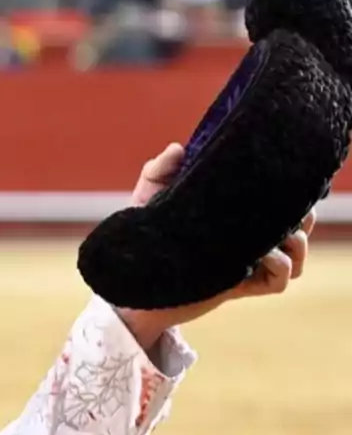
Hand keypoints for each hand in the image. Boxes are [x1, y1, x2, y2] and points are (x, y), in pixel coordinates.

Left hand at [116, 142, 315, 349]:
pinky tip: (260, 254)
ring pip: (298, 252)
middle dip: (302, 213)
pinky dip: (280, 265)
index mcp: (237, 212)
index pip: (281, 199)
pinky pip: (280, 279)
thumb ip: (161, 168)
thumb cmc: (144, 228)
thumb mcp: (150, 192)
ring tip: (274, 233)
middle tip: (283, 206)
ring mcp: (247, 261)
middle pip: (301, 223)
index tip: (286, 176)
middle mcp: (248, 236)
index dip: (293, 189)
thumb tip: (179, 148)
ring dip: (296, 240)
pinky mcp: (241, 285)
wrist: (131, 271)